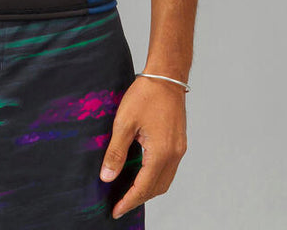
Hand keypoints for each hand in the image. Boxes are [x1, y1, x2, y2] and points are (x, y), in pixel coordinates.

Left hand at [99, 74, 187, 219]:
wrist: (166, 75)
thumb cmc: (145, 94)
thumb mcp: (124, 122)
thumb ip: (116, 152)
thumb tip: (107, 177)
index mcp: (161, 153)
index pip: (143, 187)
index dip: (128, 201)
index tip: (116, 211)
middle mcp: (174, 154)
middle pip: (157, 188)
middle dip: (138, 199)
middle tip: (120, 204)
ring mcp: (179, 149)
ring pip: (164, 180)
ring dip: (148, 189)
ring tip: (129, 192)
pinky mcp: (179, 142)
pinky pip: (168, 168)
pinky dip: (155, 176)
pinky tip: (142, 172)